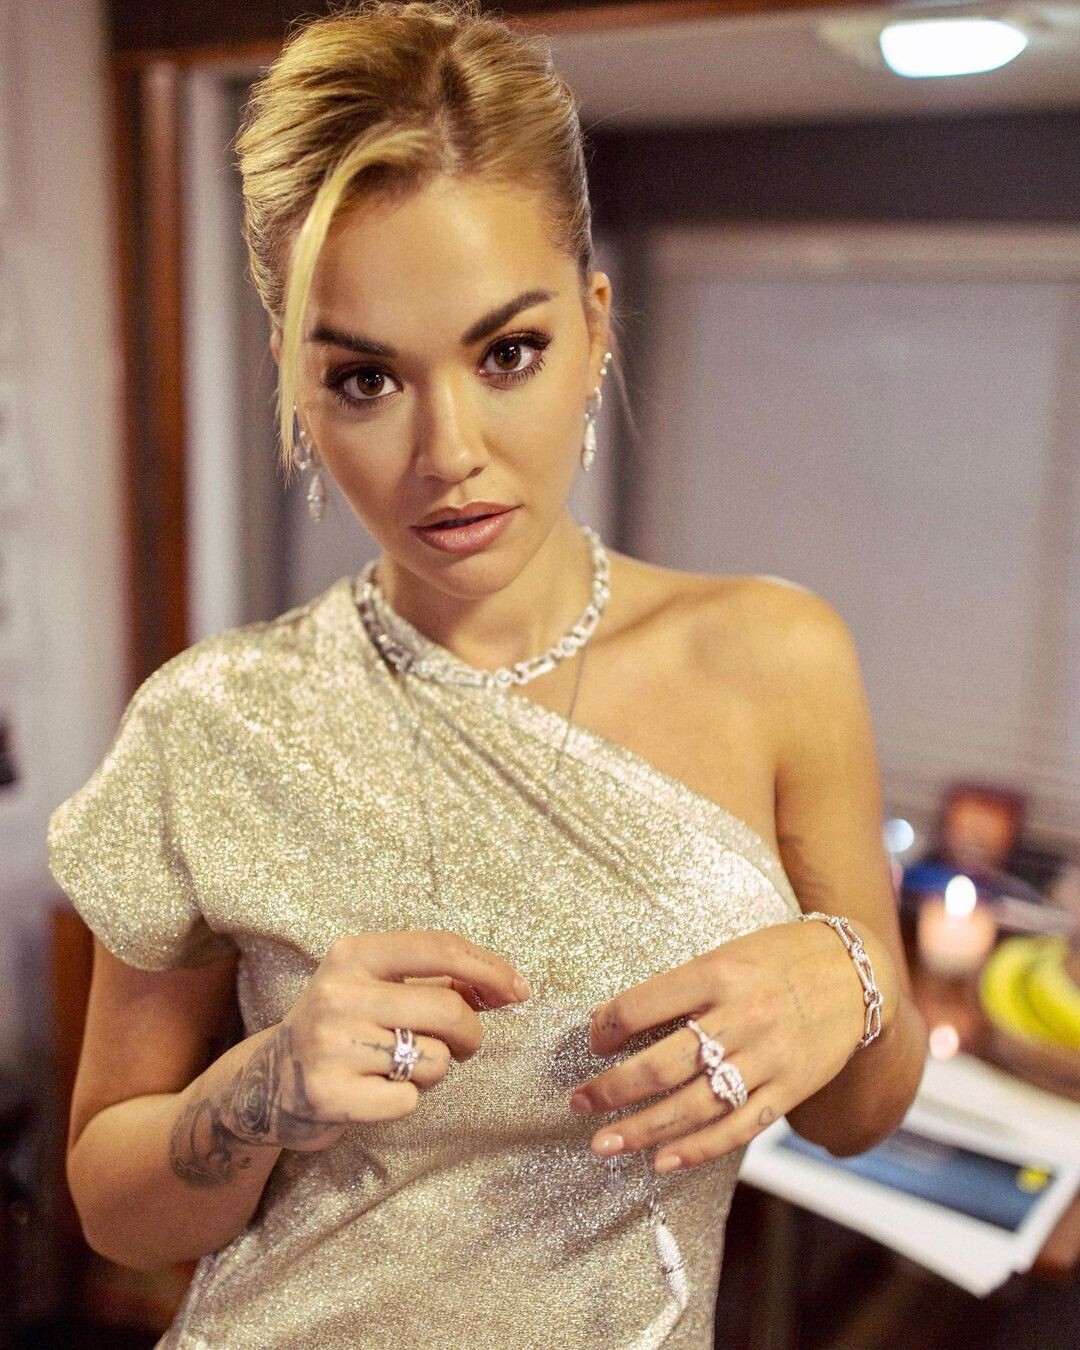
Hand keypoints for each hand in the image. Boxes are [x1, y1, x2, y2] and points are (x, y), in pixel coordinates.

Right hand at [220, 929, 529, 1152]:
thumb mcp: (376, 986)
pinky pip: (408, 1101)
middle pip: (447, 1009)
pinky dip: (405, 1100)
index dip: (488, 968)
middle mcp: (339, 994)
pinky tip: (375, 1092)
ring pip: (434, 1059)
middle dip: (470, 1033)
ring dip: (434, 1069)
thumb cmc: (343, 1026)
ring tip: (399, 1066)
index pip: (438, 947)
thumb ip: (435, 981)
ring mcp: (331, 1044)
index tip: (518, 989)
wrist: (268, 1081)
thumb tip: (505, 986)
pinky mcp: (329, 1094)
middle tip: (463, 1044)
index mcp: (353, 955)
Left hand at [567, 918, 896, 1172]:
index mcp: (716, 973)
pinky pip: (737, 1128)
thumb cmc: (778, 959)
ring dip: (642, 1130)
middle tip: (578, 1103)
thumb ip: (678, 989)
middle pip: (661, 1065)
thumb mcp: (725, 955)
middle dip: (611, 1090)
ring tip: (604, 1144)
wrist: (855, 972)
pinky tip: (661, 1161)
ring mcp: (767, 1057)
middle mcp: (739, 1016)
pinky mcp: (789, 1088)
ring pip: (693, 1105)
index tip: (591, 1041)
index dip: (605, 1027)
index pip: (641, 1005)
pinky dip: (697, 1149)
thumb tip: (615, 1021)